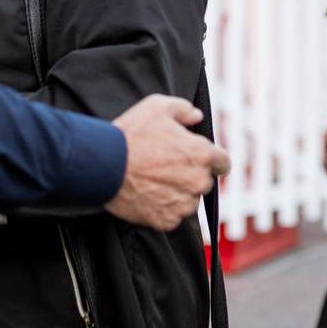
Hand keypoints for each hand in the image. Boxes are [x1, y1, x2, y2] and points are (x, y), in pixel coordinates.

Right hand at [105, 94, 230, 230]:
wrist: (103, 165)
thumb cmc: (130, 134)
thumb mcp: (157, 106)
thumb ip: (183, 109)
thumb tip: (196, 117)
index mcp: (202, 154)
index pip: (223, 163)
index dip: (213, 160)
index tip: (200, 160)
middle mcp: (198, 181)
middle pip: (203, 182)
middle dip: (190, 175)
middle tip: (165, 167)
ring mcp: (182, 204)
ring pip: (188, 201)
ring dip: (177, 194)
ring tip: (153, 181)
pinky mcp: (166, 221)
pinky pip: (171, 216)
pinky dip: (162, 209)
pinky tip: (146, 194)